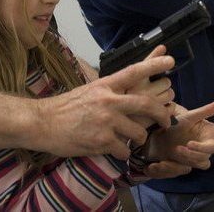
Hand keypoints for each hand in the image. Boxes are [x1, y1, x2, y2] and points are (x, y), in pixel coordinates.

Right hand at [34, 54, 174, 159]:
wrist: (42, 122)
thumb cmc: (64, 108)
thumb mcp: (88, 91)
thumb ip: (109, 92)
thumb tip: (127, 93)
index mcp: (104, 86)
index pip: (134, 72)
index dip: (154, 64)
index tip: (171, 61)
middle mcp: (108, 100)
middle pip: (146, 104)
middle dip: (162, 114)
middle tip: (167, 120)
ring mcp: (106, 121)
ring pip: (138, 132)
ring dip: (137, 139)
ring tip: (127, 140)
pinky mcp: (102, 140)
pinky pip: (124, 149)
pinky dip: (122, 152)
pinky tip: (113, 150)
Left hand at [141, 101, 213, 178]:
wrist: (161, 136)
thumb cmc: (177, 124)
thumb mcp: (188, 117)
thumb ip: (203, 112)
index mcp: (211, 131)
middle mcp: (208, 144)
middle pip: (212, 149)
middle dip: (200, 148)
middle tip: (188, 144)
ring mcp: (200, 154)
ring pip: (203, 160)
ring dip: (191, 156)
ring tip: (176, 149)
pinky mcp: (191, 163)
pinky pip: (193, 166)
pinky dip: (184, 163)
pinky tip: (173, 158)